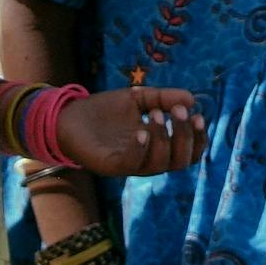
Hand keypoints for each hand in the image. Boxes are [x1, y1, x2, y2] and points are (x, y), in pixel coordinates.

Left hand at [52, 87, 205, 177]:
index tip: (197, 114)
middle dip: (184, 136)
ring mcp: (130, 165)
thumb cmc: (103, 110)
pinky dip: (142, 148)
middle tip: (177, 111)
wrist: (66, 116)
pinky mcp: (111, 166)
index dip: (198, 137)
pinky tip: (141, 130)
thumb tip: (191, 98)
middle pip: (181, 161)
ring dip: (164, 138)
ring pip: (161, 163)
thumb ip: (163, 98)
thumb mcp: (138, 98)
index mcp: (158, 147)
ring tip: (154, 113)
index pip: (189, 152)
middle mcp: (148, 160)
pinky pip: (133, 163)